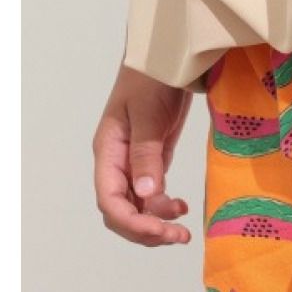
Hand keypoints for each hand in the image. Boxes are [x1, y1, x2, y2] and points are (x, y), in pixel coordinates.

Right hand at [93, 63, 192, 245]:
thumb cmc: (153, 77)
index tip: (162, 231)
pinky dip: (162, 207)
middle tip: (179, 237)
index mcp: (108, 151)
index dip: (133, 223)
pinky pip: (150, 194)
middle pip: (120, 211)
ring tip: (183, 228)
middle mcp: (116, 161)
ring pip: (136, 206)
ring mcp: (133, 162)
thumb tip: (146, 195)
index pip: (110, 200)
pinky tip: (180, 208)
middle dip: (145, 230)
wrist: (167, 55)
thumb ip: (146, 154)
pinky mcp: (151, 158)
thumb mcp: (149, 114)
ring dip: (155, 222)